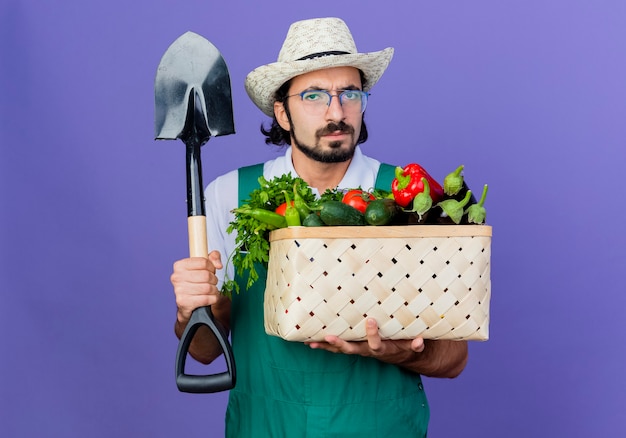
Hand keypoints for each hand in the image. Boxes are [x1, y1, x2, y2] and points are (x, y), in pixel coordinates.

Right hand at [170, 251, 222, 324]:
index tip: (211, 271)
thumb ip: (213, 257)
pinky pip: (206, 299)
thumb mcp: (204, 266)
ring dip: (214, 289)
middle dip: (214, 279)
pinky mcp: (184, 302)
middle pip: (206, 275)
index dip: (211, 267)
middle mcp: (177, 277)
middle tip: (212, 282)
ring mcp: (179, 290)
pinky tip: (210, 297)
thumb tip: (218, 265)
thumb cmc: (196, 281)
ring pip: (207, 288)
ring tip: (211, 290)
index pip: (203, 262)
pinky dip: (213, 298)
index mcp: (180, 265)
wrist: (187, 302)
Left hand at [305, 318, 424, 364]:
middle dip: (340, 344)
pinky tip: (310, 342)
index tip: (370, 320)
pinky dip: (324, 346)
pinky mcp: (353, 347)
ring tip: (311, 343)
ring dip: (326, 347)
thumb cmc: (405, 345)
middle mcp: (367, 351)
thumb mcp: (413, 345)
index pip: (376, 343)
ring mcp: (358, 349)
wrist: (400, 354)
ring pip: (340, 350)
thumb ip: (416, 344)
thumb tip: (420, 340)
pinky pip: (336, 348)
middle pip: (352, 349)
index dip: (372, 333)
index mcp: (382, 349)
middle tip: (328, 337)